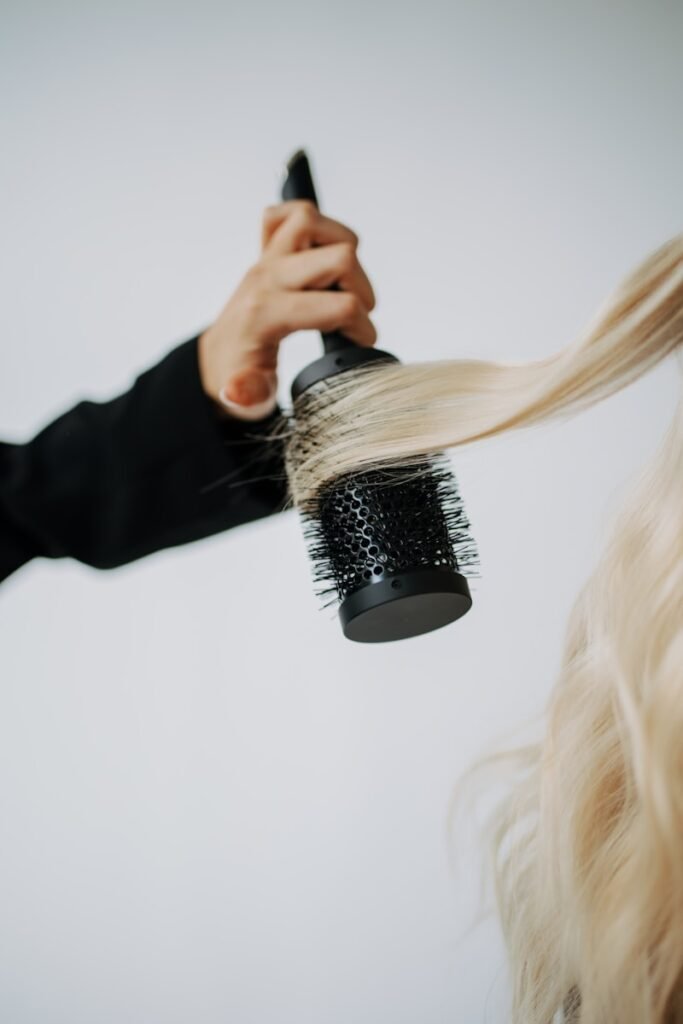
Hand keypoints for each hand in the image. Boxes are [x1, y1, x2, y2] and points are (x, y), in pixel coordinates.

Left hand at [198, 200, 376, 420]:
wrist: (218, 359)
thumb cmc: (237, 375)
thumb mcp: (243, 398)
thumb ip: (246, 396)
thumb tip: (237, 392)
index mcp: (267, 313)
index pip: (337, 305)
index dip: (362, 327)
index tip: (360, 343)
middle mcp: (267, 278)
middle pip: (339, 257)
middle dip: (363, 288)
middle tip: (356, 316)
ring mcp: (266, 260)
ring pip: (312, 221)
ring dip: (341, 248)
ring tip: (343, 284)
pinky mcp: (267, 251)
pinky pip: (288, 214)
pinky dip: (311, 225)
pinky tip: (318, 256)